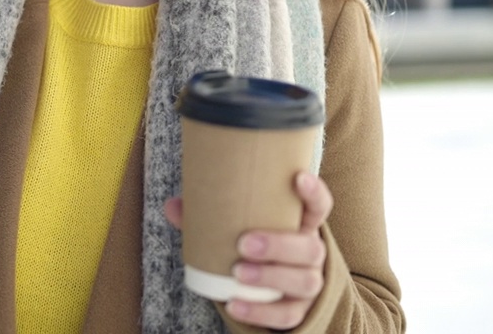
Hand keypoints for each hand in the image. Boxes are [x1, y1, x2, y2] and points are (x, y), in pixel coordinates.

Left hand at [164, 171, 332, 330]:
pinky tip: (235, 304)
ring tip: (238, 273)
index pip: (318, 205)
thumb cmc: (253, 246)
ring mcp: (309, 283)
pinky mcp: (298, 311)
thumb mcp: (239, 228)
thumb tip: (174, 205)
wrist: (269, 290)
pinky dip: (259, 311)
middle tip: (244, 243)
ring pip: (304, 281)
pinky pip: (285, 315)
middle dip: (279, 245)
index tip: (297, 178)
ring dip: (270, 277)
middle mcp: (312, 253)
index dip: (313, 192)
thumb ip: (209, 215)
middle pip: (310, 248)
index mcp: (301, 224)